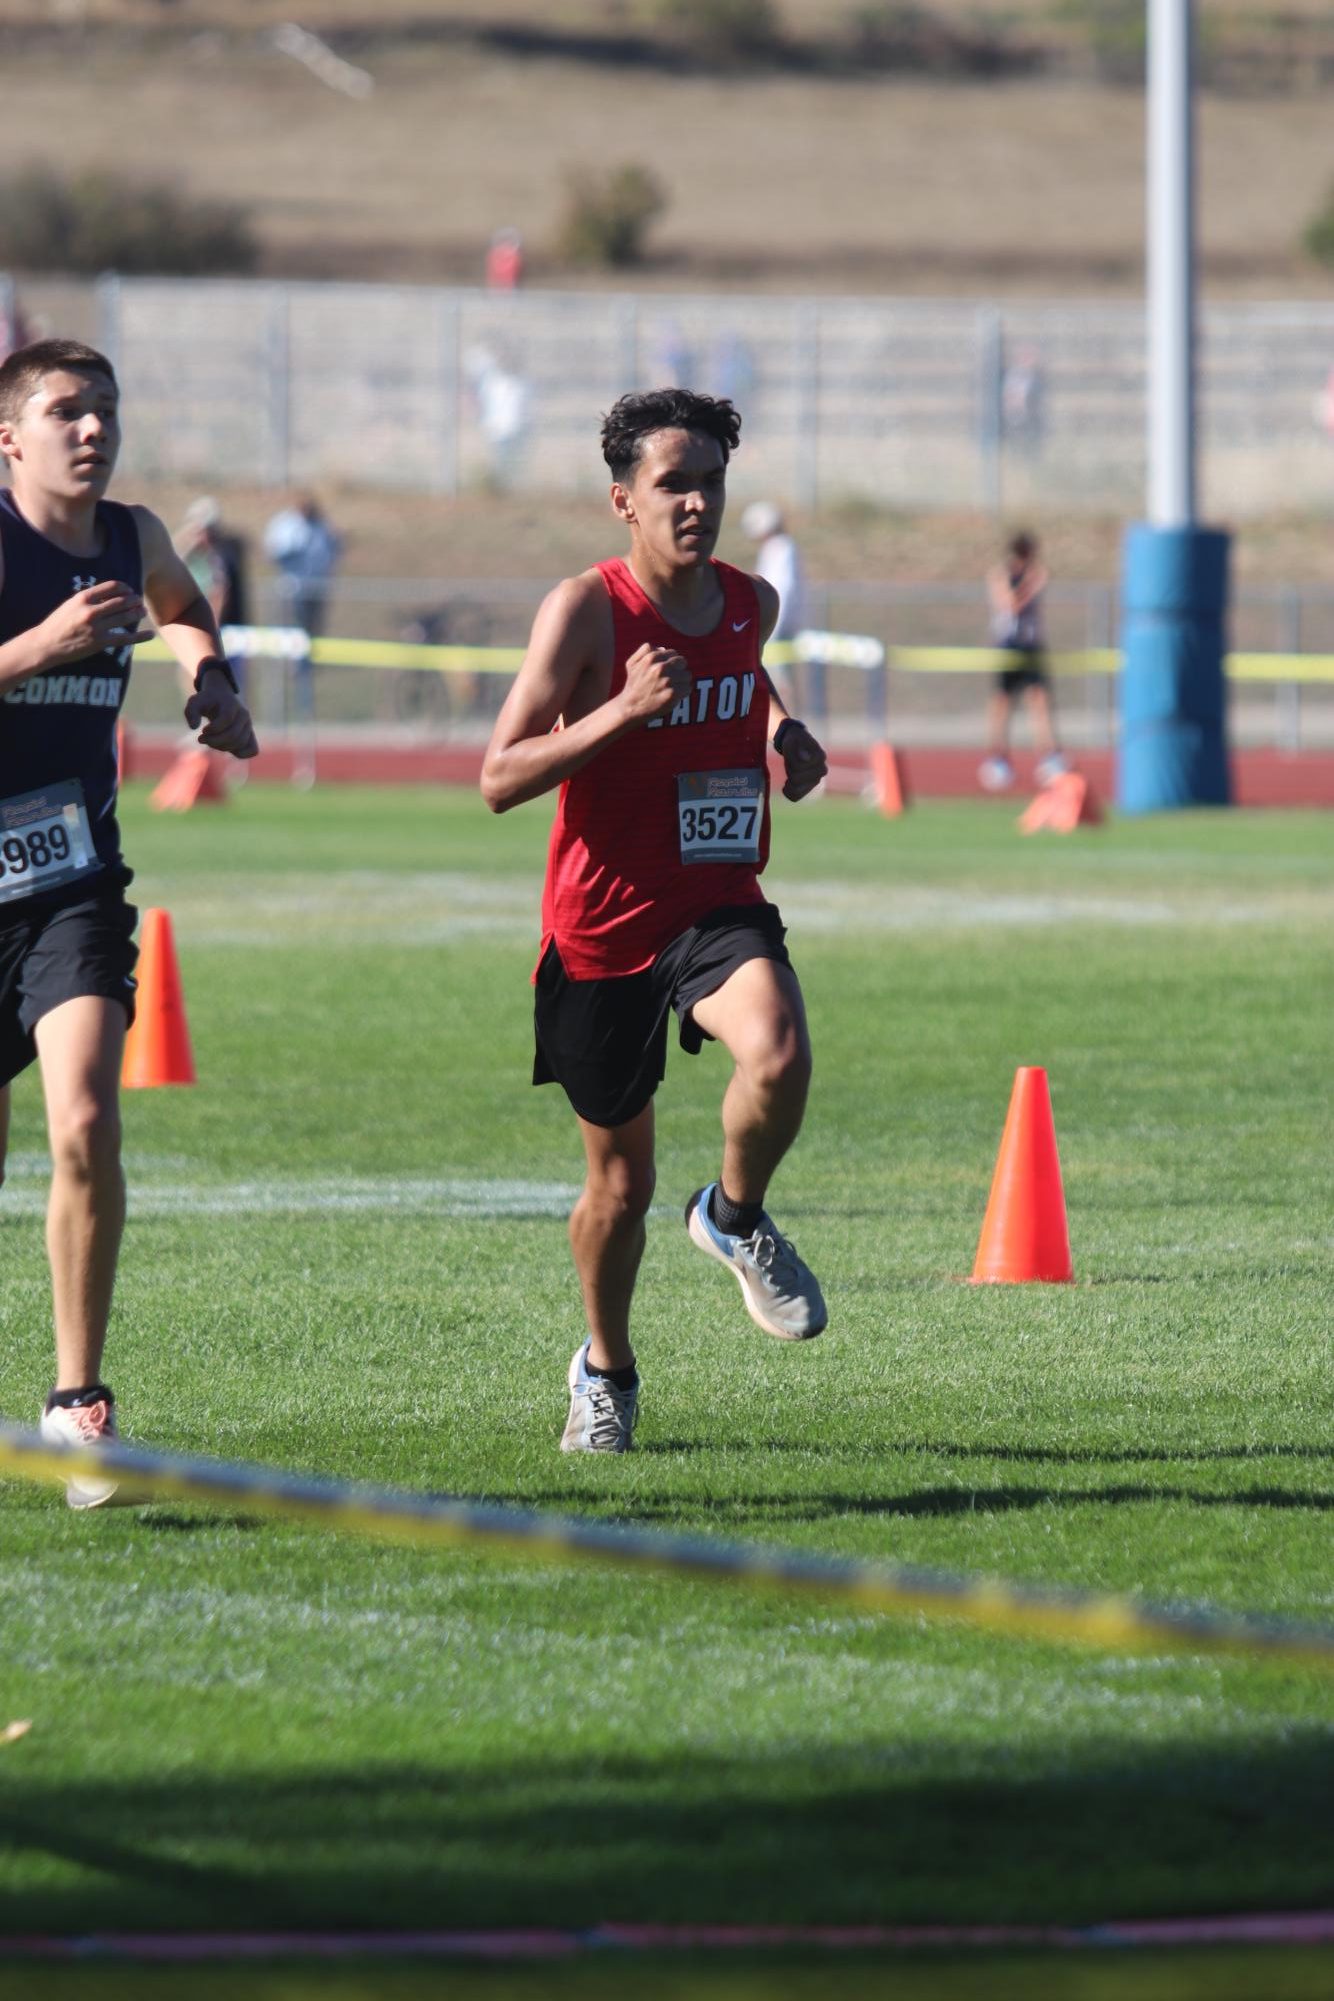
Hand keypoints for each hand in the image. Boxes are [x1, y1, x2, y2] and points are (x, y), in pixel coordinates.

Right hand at [35, 581, 153, 665]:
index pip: (110, 587)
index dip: (124, 587)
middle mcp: (91, 611)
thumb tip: (110, 595)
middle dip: (133, 600)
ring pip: (125, 617)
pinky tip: (151, 634)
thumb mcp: (70, 604)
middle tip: (139, 600)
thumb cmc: (58, 623)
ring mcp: (97, 628)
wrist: (47, 644)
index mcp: (83, 598)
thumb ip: (89, 599)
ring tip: (143, 610)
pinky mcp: (100, 643)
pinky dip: (140, 636)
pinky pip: (126, 639)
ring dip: (137, 613)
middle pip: (121, 601)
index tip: (129, 589)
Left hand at [184, 667, 259, 758]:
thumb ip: (190, 712)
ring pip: (240, 743)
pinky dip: (241, 754)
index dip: (213, 728)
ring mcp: (249, 726)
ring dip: (222, 747)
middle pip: (233, 734)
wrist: (220, 699)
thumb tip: (194, 727)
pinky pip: (252, 750)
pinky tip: (226, 749)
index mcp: (231, 704)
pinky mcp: (250, 736)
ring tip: (210, 742)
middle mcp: (244, 715)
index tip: (203, 730)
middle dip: (214, 741)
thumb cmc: (206, 702)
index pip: (227, 719)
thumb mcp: (194, 702)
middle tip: (201, 739)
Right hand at [618, 642, 691, 725]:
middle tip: (671, 679)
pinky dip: (683, 692)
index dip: (671, 662)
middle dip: (678, 670)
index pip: (673, 653)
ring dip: (681, 681)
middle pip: (682, 662)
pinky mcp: (673, 694)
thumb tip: (664, 649)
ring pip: (687, 675)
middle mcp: (660, 668)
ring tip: (671, 688)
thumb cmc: (633, 684)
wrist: (631, 707)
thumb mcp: (632, 662)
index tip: (666, 671)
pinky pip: (688, 688)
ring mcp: (667, 681)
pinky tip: (673, 695)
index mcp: (652, 657)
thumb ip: (645, 650)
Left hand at [778, 721, 827, 801]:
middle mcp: (822, 770)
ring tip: (790, 771)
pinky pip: (795, 797)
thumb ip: (797, 750)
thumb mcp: (792, 741)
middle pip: (796, 779)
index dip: (790, 761)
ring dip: (789, 781)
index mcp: (820, 756)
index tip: (792, 753)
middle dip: (789, 771)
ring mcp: (817, 780)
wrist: (797, 744)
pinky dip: (788, 792)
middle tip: (791, 762)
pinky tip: (787, 784)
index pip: (797, 767)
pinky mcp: (810, 787)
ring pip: (795, 790)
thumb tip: (806, 759)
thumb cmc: (793, 742)